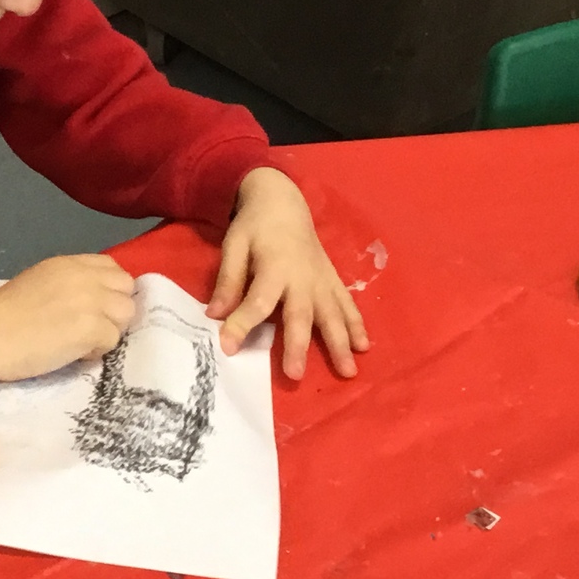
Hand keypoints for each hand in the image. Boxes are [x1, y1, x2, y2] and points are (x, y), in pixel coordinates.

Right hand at [0, 254, 137, 380]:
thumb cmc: (2, 314)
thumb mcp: (38, 281)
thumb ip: (67, 284)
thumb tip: (88, 302)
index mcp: (69, 264)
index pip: (112, 268)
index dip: (109, 289)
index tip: (96, 306)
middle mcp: (85, 277)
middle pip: (126, 289)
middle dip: (115, 309)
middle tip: (93, 326)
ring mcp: (91, 301)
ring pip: (126, 314)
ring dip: (110, 330)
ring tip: (84, 341)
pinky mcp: (92, 328)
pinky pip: (113, 340)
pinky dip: (97, 350)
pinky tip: (75, 353)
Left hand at [208, 167, 369, 379]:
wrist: (284, 202)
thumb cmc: (255, 226)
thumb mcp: (234, 245)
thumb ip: (228, 280)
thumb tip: (214, 314)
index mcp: (274, 268)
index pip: (257, 301)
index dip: (241, 324)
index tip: (228, 347)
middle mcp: (302, 278)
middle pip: (300, 315)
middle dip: (297, 346)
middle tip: (295, 375)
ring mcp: (321, 280)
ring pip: (332, 315)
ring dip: (340, 343)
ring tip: (348, 371)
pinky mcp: (332, 280)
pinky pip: (347, 304)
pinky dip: (357, 325)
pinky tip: (364, 346)